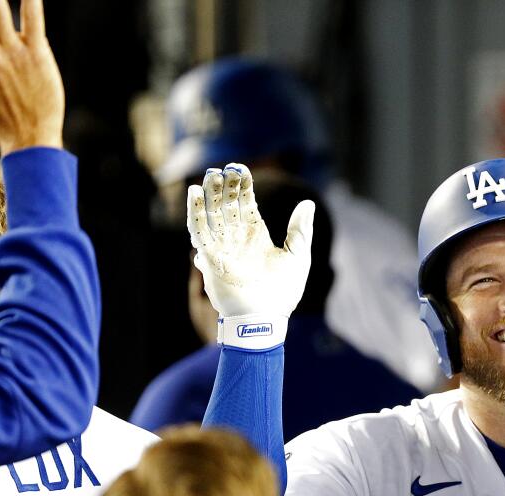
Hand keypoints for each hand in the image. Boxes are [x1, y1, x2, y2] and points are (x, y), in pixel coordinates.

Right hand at [189, 164, 313, 320]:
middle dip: (224, 187)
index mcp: (256, 236)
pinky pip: (200, 232)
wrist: (265, 320)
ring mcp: (223, 247)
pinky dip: (196, 213)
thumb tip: (308, 203)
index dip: (242, 186)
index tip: (241, 168)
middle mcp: (237, 239)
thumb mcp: (297, 256)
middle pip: (226, 206)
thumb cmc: (283, 293)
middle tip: (222, 167)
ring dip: (209, 195)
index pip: (246, 204)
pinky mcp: (211, 259)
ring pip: (212, 215)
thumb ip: (300, 230)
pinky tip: (195, 194)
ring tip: (209, 175)